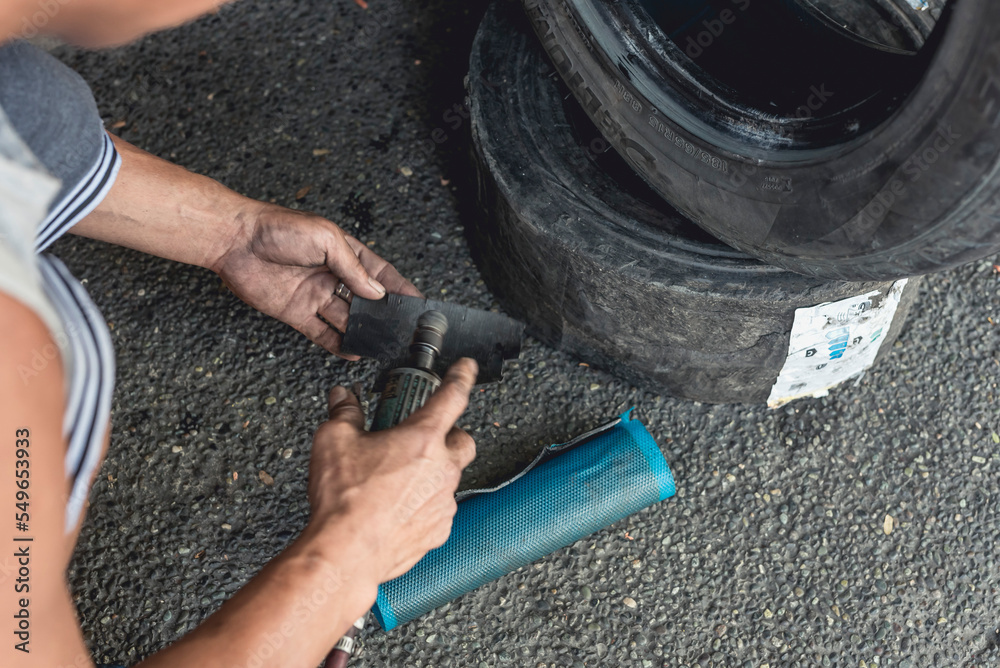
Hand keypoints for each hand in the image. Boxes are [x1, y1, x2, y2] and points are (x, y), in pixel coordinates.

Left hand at [211, 203, 420, 356]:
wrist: (235, 240)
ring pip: (346, 319)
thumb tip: (376, 292)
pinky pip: (322, 333)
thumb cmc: (278, 228)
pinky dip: (338, 344)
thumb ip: (352, 268)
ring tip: (381, 346)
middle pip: (364, 300)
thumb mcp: (325, 239)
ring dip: (363, 332)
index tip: (416, 302)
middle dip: (383, 315)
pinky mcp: (296, 313)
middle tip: (401, 330)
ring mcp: (315, 295)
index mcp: (343, 252)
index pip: (379, 273)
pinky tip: (353, 352)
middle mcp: (331, 275)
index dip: (398, 287)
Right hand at [305, 359, 477, 584]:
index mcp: (423, 439)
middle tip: (420, 438)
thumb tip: (344, 399)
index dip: (462, 376)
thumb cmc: (344, 501)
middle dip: (448, 435)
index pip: (453, 396)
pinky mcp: (439, 530)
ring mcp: (444, 502)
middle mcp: (442, 469)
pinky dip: (425, 503)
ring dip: (432, 472)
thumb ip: (345, 413)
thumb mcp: (334, 441)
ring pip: (450, 477)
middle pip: (463, 441)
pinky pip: (440, 508)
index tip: (466, 368)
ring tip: (399, 478)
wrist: (345, 554)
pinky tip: (398, 506)